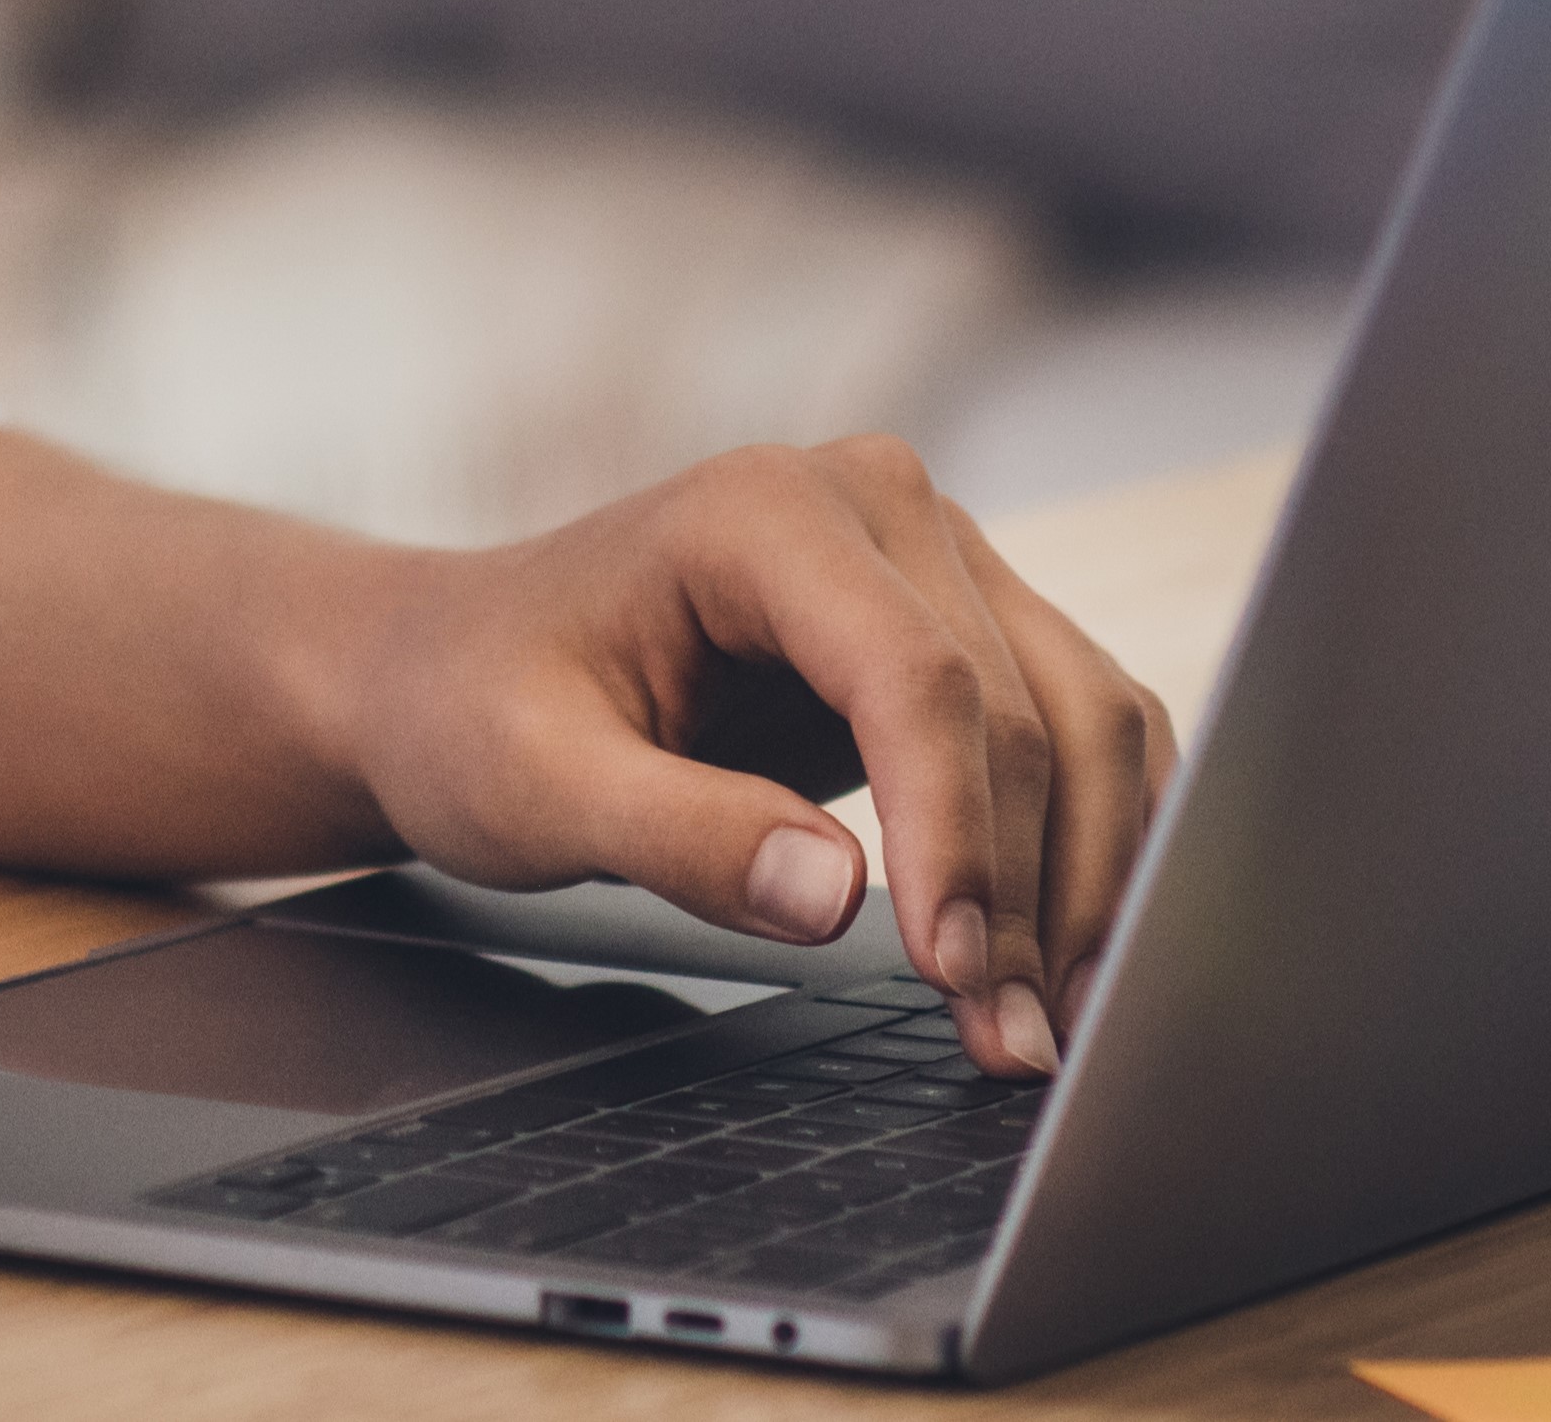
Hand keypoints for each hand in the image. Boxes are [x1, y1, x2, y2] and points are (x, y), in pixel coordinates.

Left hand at [315, 440, 1176, 1076]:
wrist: (455, 667)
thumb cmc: (476, 708)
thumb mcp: (533, 786)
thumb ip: (678, 834)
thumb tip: (835, 894)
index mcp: (764, 511)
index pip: (916, 675)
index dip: (953, 832)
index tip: (953, 969)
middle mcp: (877, 504)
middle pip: (1017, 705)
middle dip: (1027, 890)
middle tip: (1008, 1045)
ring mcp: (937, 557)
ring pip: (1083, 715)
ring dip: (1086, 878)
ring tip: (1043, 1026)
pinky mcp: (967, 622)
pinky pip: (1083, 723)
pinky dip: (1095, 841)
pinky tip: (1072, 955)